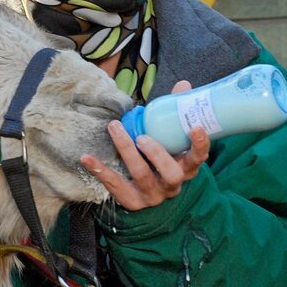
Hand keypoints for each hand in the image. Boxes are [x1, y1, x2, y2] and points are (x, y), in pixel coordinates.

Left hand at [80, 80, 210, 210]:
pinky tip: (86, 157)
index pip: (198, 159)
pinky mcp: (131, 201)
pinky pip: (114, 186)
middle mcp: (171, 185)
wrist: (148, 194)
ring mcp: (152, 195)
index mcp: (185, 168)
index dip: (200, 145)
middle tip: (142, 137)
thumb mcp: (171, 141)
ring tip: (115, 129)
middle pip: (171, 174)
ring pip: (141, 176)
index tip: (195, 127)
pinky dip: (99, 170)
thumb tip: (183, 85)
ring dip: (127, 151)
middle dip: (157, 154)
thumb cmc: (161, 159)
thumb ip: (176, 114)